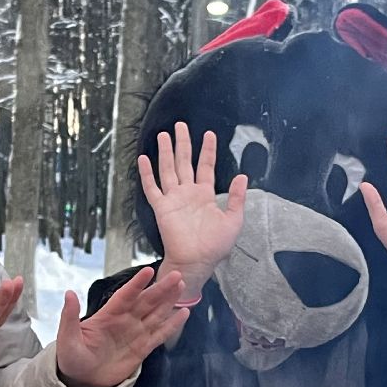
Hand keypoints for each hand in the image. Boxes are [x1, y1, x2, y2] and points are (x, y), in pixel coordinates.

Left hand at [55, 266, 187, 386]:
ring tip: (182, 286)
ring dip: (169, 300)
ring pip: (156, 314)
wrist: (82, 381)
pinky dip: (172, 324)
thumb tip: (69, 293)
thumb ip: (69, 316)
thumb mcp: (67, 337)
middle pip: (146, 301)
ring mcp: (135, 333)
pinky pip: (160, 334)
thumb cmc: (72, 358)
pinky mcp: (143, 348)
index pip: (126, 296)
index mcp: (108, 315)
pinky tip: (184, 313)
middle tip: (176, 275)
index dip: (137, 284)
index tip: (149, 271)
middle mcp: (125, 321)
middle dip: (161, 289)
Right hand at [140, 122, 246, 297]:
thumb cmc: (215, 246)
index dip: (207, 150)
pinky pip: (152, 188)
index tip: (209, 134)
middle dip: (182, 143)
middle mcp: (188, 194)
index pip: (205, 167)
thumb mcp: (234, 220)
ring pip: (167, 169)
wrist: (197, 262)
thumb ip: (238, 198)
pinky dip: (146, 174)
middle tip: (180, 125)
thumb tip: (243, 176)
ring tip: (163, 135)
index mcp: (205, 195)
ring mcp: (173, 199)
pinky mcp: (162, 208)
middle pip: (184, 162)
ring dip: (165, 152)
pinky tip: (143, 158)